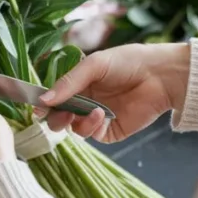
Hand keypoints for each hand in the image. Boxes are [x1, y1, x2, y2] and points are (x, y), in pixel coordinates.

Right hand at [40, 43, 190, 142]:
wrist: (161, 75)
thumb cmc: (128, 62)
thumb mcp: (94, 65)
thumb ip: (68, 83)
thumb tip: (43, 100)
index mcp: (80, 84)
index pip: (55, 97)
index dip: (44, 104)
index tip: (36, 108)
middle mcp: (86, 102)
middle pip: (60, 117)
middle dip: (55, 118)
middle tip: (56, 115)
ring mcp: (98, 118)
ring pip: (74, 128)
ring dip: (76, 121)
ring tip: (89, 110)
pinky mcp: (111, 131)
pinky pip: (92, 135)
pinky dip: (91, 127)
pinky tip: (100, 114)